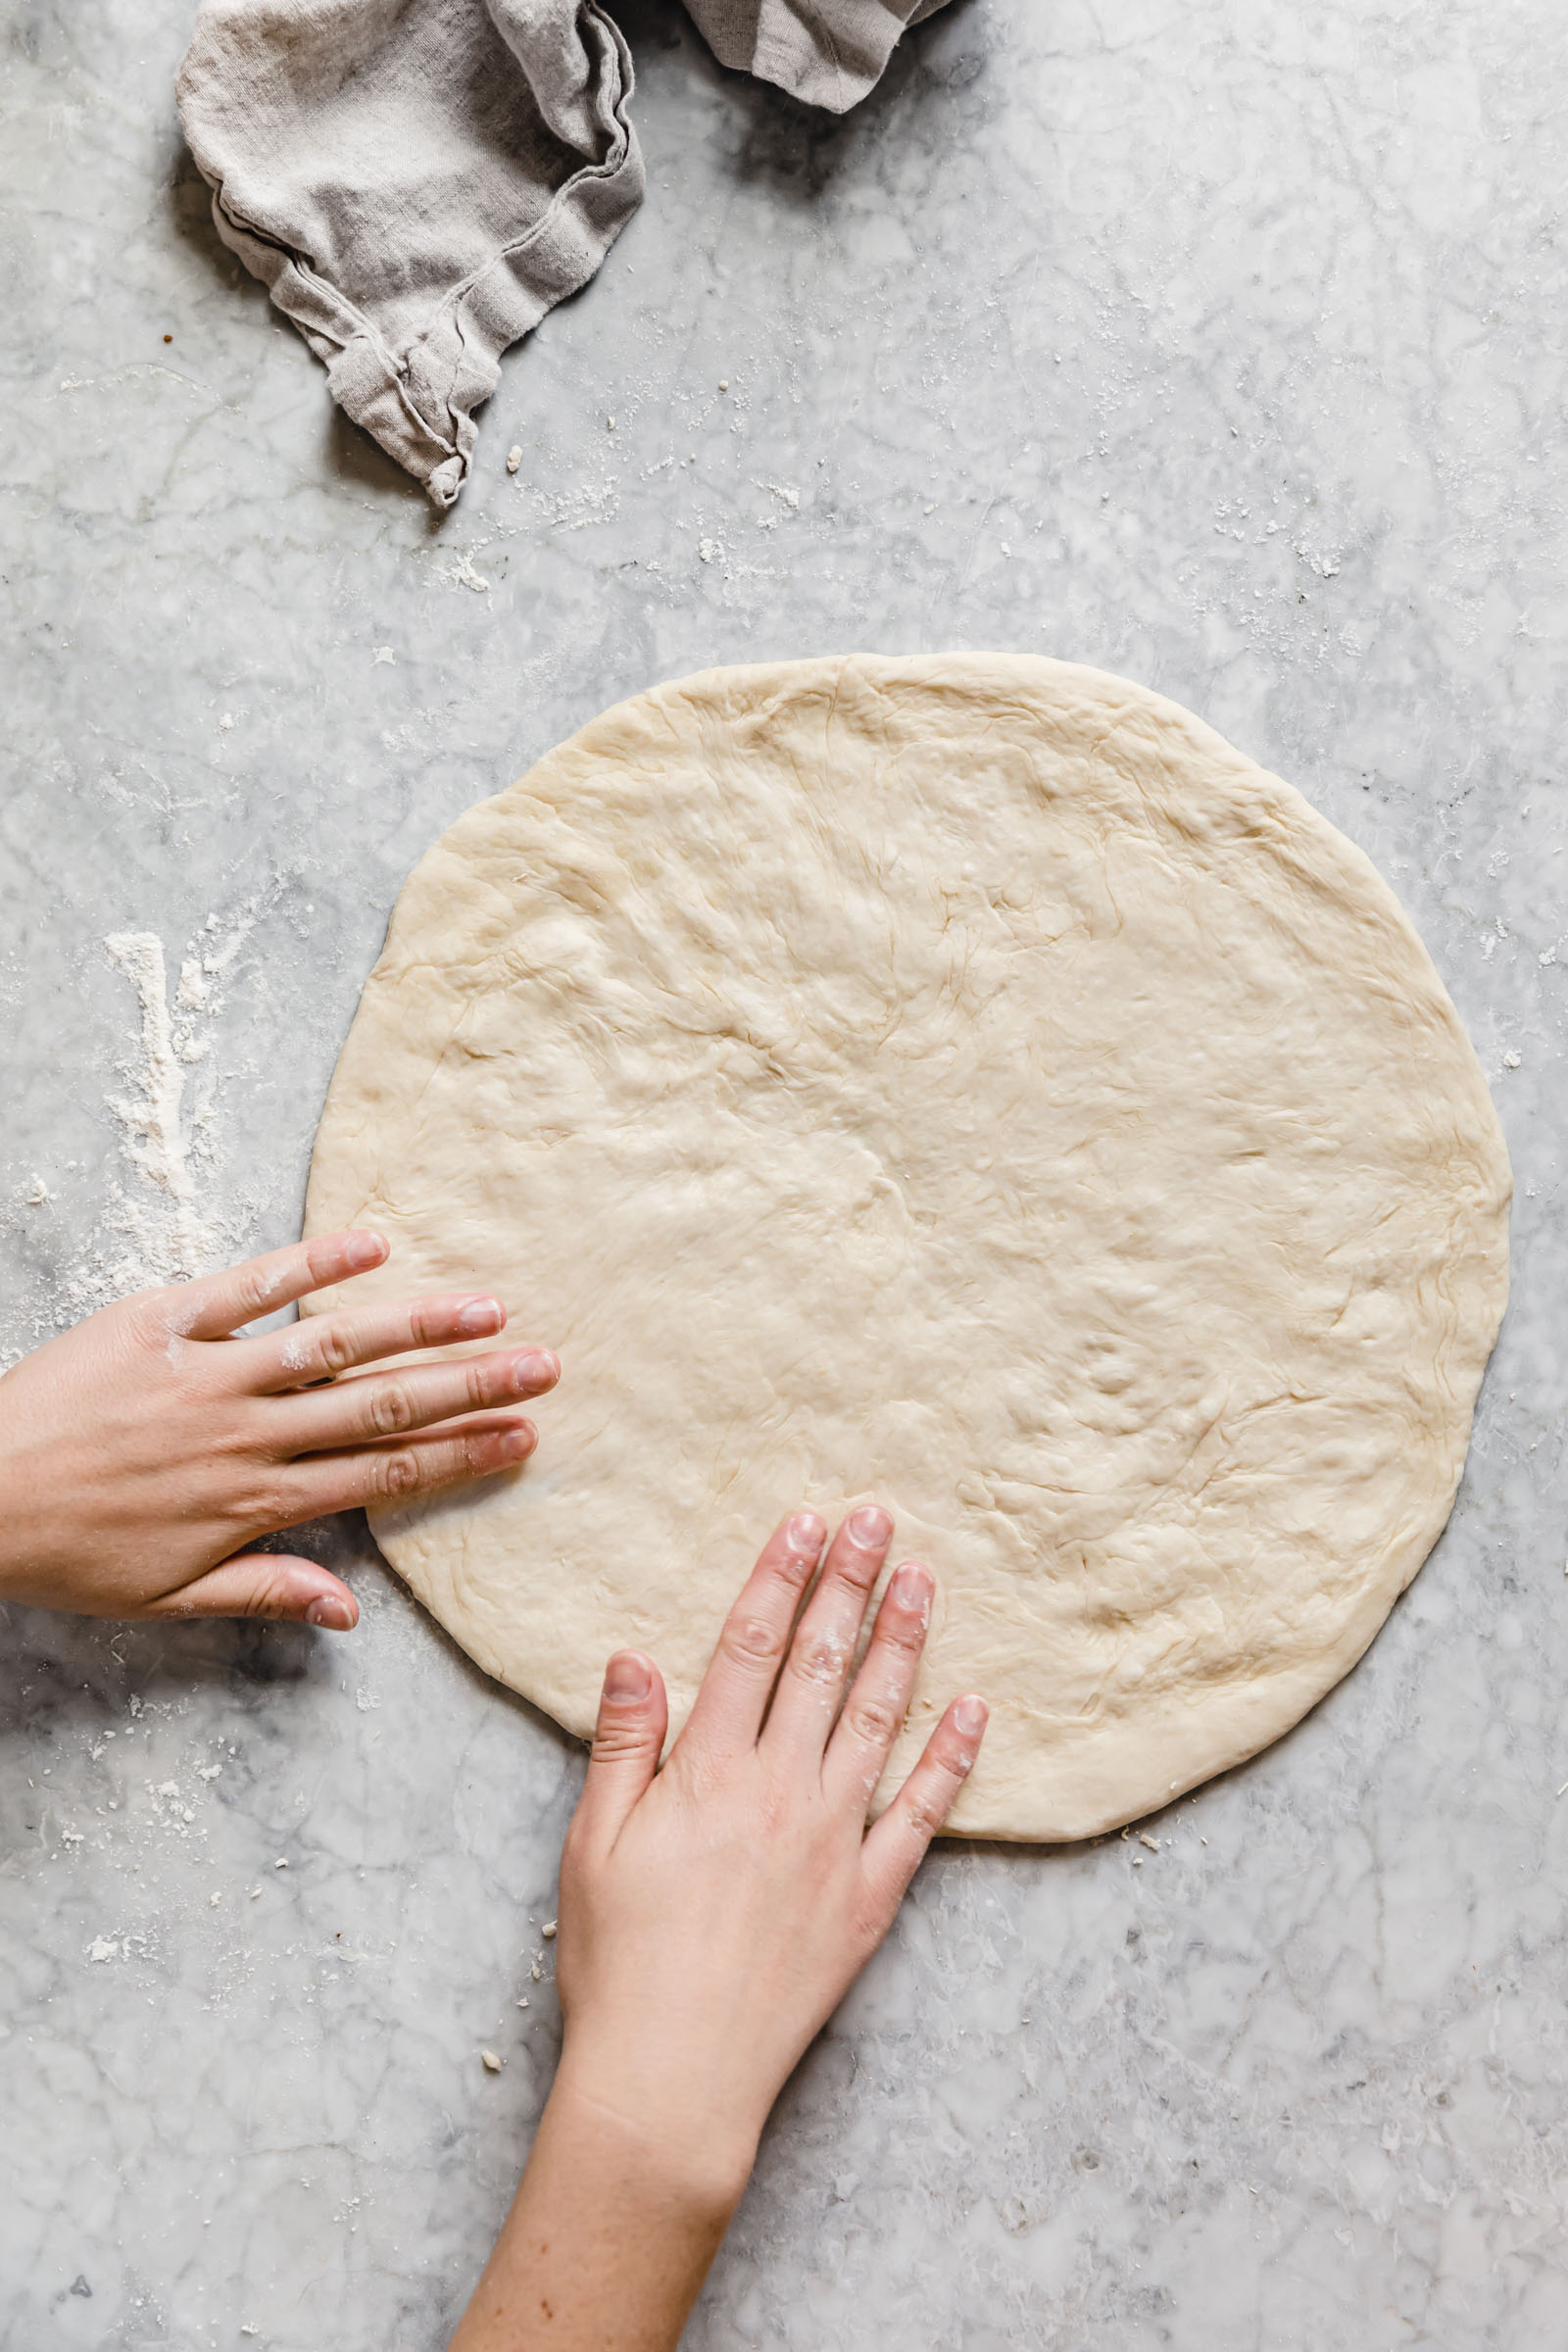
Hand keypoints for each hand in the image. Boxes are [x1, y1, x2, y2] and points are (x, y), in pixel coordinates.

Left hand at [0, 1229, 557, 1626]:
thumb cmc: (63, 1552)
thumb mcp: (163, 1599)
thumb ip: (264, 1593)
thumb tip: (350, 1616)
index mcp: (254, 1500)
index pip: (382, 1472)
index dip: (462, 1453)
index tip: (525, 1436)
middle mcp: (246, 1434)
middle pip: (382, 1403)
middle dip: (472, 1385)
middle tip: (545, 1364)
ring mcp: (209, 1374)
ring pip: (334, 1345)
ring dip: (418, 1323)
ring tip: (488, 1305)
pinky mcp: (163, 1322)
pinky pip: (250, 1288)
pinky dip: (312, 1264)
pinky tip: (373, 1244)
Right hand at [449, 1508, 985, 2351]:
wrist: (673, 2078)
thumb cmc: (619, 1963)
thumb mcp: (593, 1845)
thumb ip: (623, 1744)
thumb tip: (633, 1654)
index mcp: (709, 1772)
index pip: (751, 1649)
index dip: (779, 1579)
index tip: (805, 1523)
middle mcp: (780, 1791)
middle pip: (821, 1664)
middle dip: (848, 1584)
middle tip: (877, 1519)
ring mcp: (833, 1842)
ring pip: (877, 1719)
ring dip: (902, 1644)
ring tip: (922, 1582)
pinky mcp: (870, 1897)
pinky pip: (921, 1814)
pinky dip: (951, 1758)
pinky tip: (976, 1709)